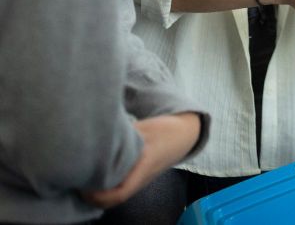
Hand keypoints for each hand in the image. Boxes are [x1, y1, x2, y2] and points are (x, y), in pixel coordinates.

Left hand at [82, 112, 199, 208]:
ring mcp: (140, 180)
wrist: (185, 135)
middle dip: (92, 198)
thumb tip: (95, 138)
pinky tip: (94, 177)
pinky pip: (119, 189)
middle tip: (74, 184)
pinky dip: (105, 188)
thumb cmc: (165, 129)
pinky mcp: (138, 177)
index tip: (82, 186)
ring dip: (98, 194)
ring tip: (80, 181)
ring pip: (116, 196)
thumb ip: (123, 136)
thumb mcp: (144, 128)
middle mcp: (141, 178)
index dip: (98, 195)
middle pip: (114, 200)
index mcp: (143, 166)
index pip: (120, 192)